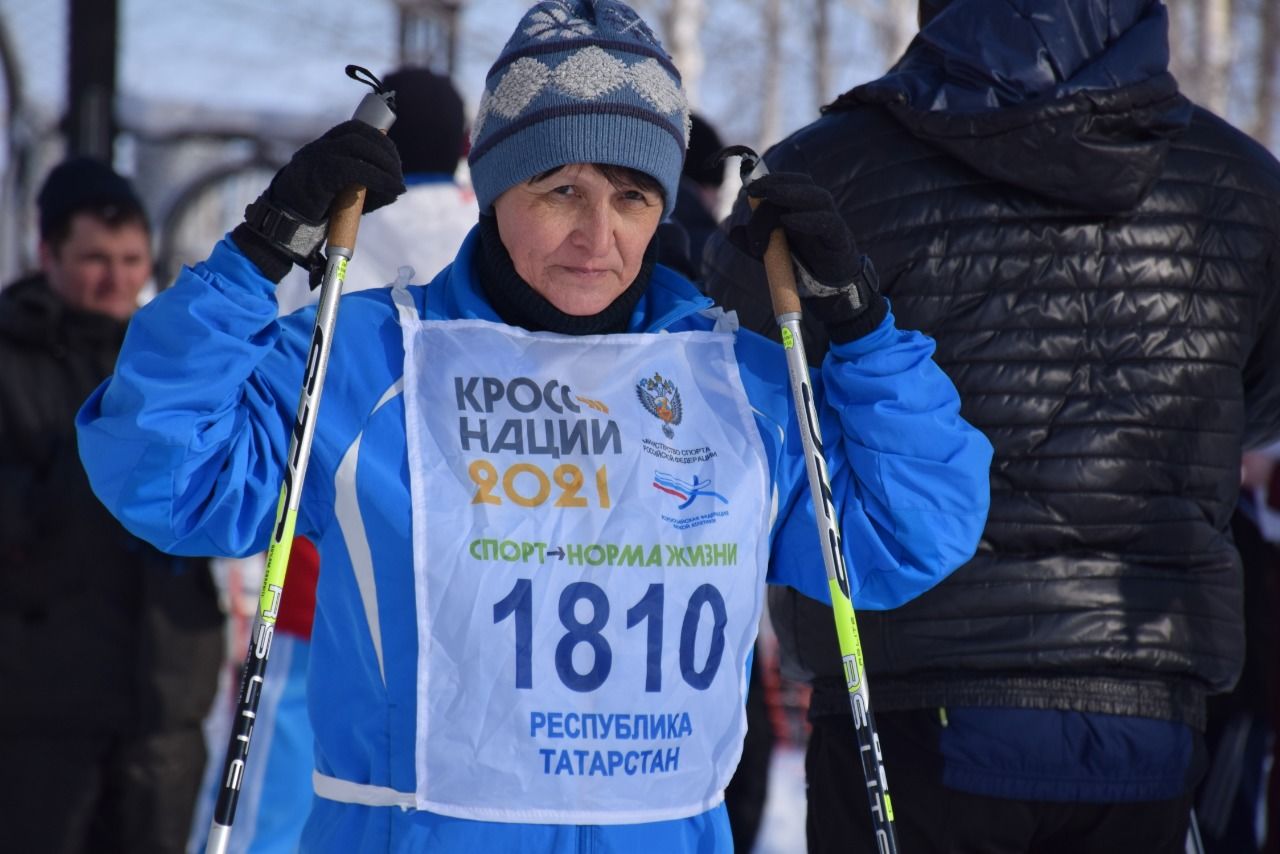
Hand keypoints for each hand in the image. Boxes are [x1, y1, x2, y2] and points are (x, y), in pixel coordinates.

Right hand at [232, 120, 405, 281]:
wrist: (284, 224)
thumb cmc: (315, 211)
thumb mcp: (340, 191)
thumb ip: (363, 185)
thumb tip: (395, 188)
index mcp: (322, 147)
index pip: (354, 128)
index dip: (378, 138)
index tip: (393, 156)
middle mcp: (319, 147)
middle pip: (360, 134)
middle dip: (386, 151)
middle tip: (398, 173)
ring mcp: (317, 158)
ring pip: (359, 146)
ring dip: (386, 163)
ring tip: (397, 183)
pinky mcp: (320, 174)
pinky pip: (355, 169)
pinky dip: (379, 178)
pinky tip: (391, 190)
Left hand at [732, 171, 885, 341]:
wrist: (828, 291)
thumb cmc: (801, 265)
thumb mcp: (770, 253)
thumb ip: (753, 242)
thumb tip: (733, 232)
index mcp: (802, 208)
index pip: (791, 182)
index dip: (771, 179)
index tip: (750, 188)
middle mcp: (818, 210)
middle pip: (803, 184)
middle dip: (777, 184)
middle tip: (754, 192)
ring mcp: (831, 222)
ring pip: (818, 198)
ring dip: (792, 194)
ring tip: (772, 197)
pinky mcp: (839, 239)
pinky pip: (827, 223)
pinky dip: (808, 219)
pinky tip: (789, 221)